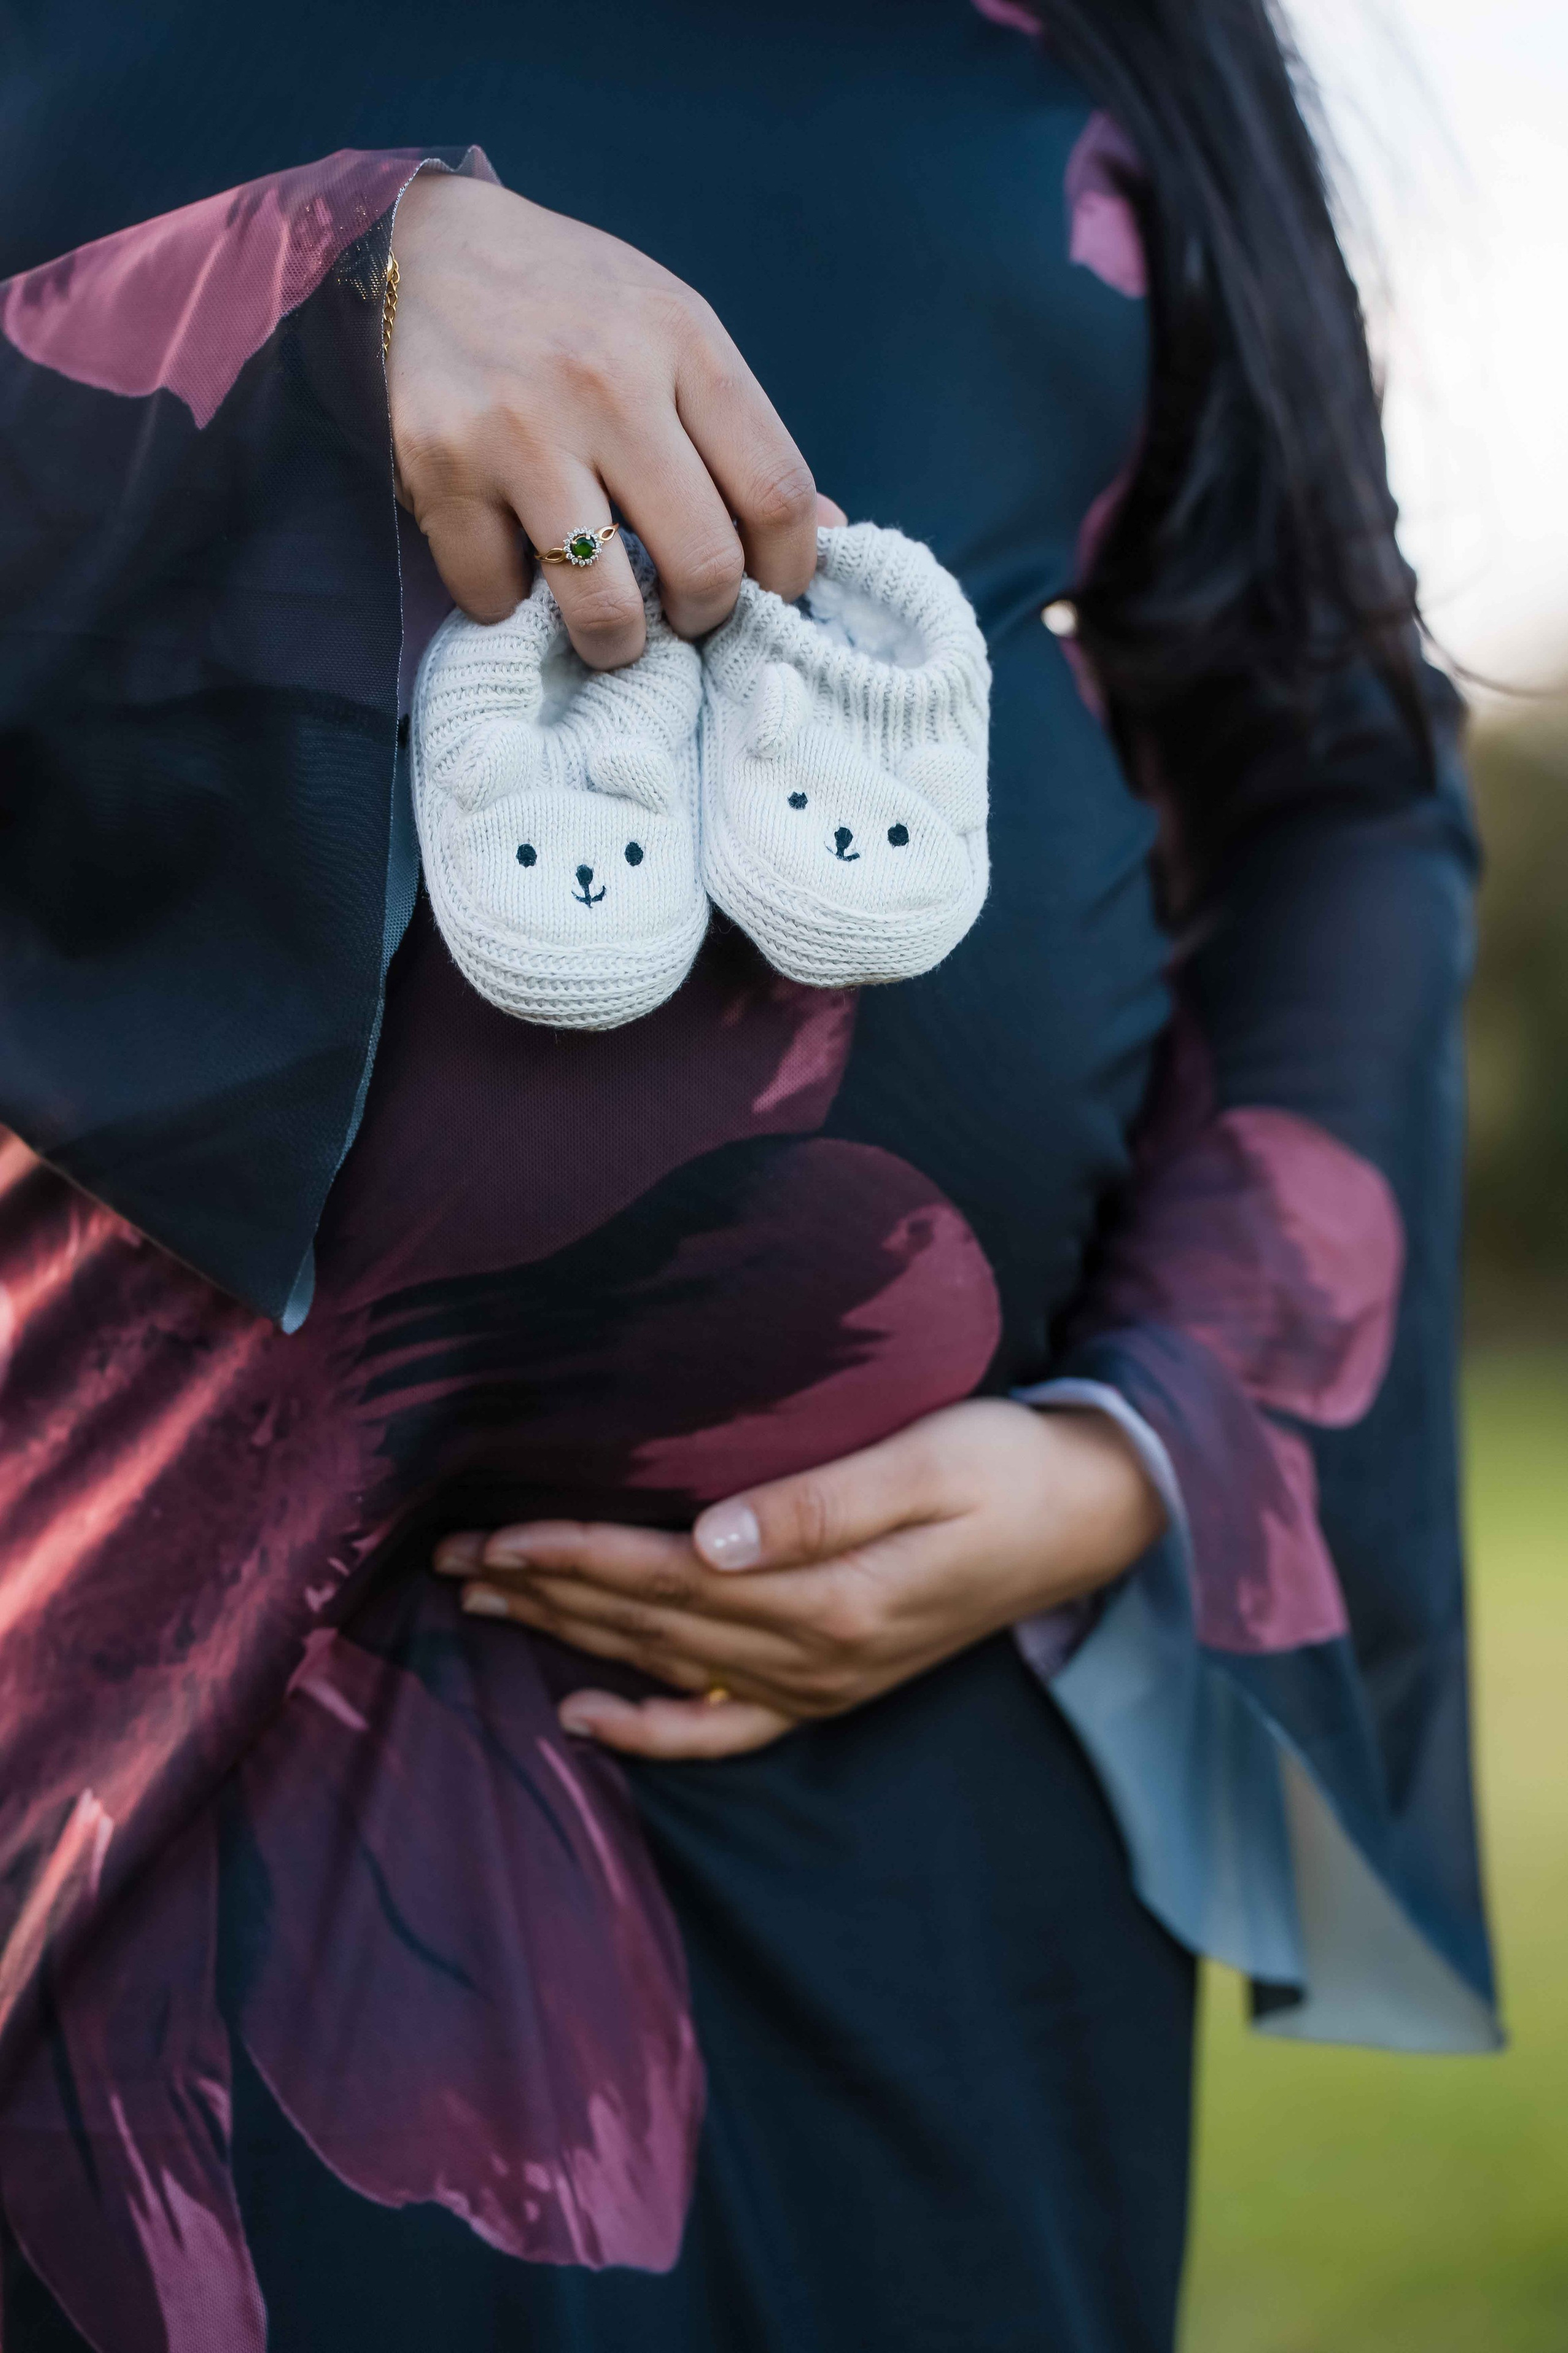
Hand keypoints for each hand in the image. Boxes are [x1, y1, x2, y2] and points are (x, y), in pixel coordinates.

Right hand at [389, 171, 840, 664]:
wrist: (428, 246)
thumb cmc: (572, 305)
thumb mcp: (675, 334)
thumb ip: (743, 434)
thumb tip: (831, 537)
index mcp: (682, 341)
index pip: (777, 491)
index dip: (790, 569)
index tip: (772, 592)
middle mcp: (607, 383)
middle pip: (703, 560)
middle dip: (706, 618)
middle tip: (686, 617)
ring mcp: (519, 428)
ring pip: (604, 605)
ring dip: (619, 644)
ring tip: (616, 631)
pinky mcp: (440, 467)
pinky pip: (497, 597)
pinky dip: (513, 610)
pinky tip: (520, 574)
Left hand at [432, 1400, 1165, 1759]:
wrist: (1093, 1518)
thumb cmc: (1007, 1468)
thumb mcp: (924, 1462)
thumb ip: (817, 1505)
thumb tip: (708, 1537)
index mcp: (830, 1598)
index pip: (666, 1577)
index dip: (573, 1557)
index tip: (493, 1537)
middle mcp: (815, 1657)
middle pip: (648, 1625)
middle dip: (544, 1594)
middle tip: (449, 1564)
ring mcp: (823, 1683)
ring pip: (668, 1667)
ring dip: (572, 1639)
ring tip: (487, 1609)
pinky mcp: (835, 1685)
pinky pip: (725, 1726)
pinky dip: (652, 1728)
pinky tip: (585, 1717)